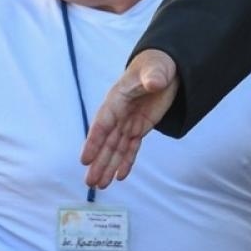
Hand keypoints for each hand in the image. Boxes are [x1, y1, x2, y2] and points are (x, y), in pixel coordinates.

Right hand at [81, 50, 178, 189]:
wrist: (165, 66)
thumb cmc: (157, 64)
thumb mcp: (157, 68)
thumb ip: (154, 76)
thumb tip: (155, 82)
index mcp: (117, 98)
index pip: (103, 123)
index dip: (94, 142)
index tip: (84, 159)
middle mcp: (119, 113)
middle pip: (106, 142)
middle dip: (98, 162)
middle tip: (90, 183)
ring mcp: (129, 121)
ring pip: (116, 148)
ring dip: (108, 166)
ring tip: (100, 186)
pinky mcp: (140, 127)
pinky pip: (131, 147)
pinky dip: (126, 161)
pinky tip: (120, 177)